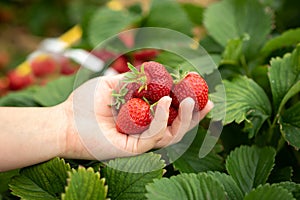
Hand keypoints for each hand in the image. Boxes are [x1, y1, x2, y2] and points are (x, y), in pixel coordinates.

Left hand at [61, 74, 212, 160]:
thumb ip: (134, 79)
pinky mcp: (135, 148)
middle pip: (177, 125)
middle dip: (195, 115)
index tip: (197, 89)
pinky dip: (162, 118)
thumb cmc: (85, 103)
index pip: (170, 110)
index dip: (186, 102)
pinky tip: (165, 102)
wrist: (65, 122)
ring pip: (172, 133)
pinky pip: (155, 134)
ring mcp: (141, 140)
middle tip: (209, 102)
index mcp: (142, 114)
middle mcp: (145, 128)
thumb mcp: (112, 84)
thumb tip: (155, 71)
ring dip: (186, 118)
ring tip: (192, 101)